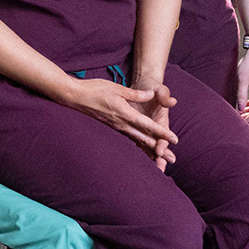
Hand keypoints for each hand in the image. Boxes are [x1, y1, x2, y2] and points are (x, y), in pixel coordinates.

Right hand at [56, 76, 177, 163]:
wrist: (74, 96)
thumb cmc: (94, 89)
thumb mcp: (117, 88)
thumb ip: (135, 94)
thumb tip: (150, 95)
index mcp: (125, 113)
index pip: (148, 126)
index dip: (162, 133)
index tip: (174, 140)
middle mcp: (121, 124)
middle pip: (144, 139)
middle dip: (158, 149)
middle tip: (171, 160)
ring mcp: (116, 127)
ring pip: (136, 141)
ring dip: (149, 150)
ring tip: (160, 160)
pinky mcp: (111, 127)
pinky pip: (127, 138)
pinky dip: (137, 145)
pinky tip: (141, 149)